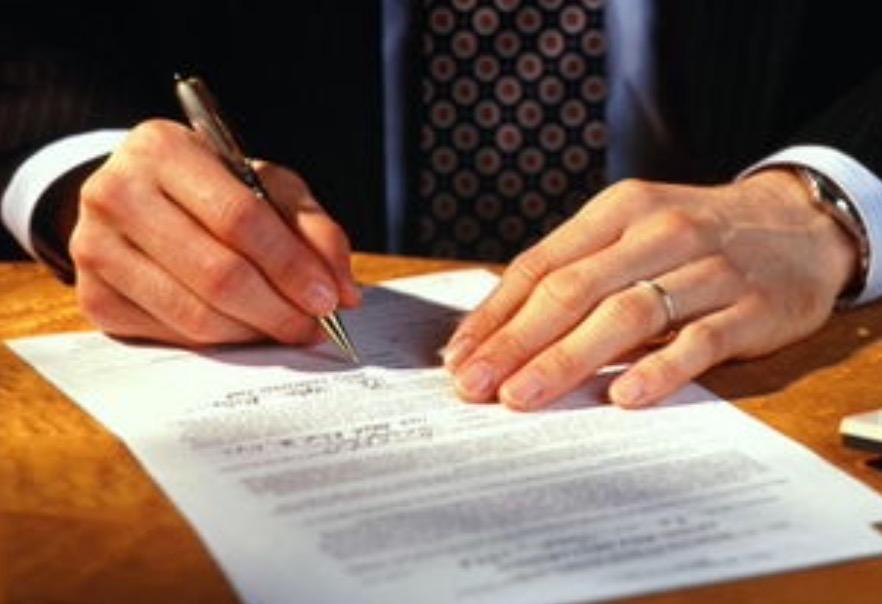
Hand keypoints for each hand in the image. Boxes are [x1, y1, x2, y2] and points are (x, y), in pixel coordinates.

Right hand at [70, 119, 359, 344]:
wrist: (141, 200)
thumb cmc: (215, 190)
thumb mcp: (269, 188)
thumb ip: (314, 230)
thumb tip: (343, 291)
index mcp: (162, 149)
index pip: (238, 218)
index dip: (291, 266)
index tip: (329, 299)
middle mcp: (114, 193)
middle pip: (217, 273)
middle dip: (280, 309)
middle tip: (315, 326)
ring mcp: (95, 248)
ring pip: (196, 314)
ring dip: (256, 332)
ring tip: (288, 328)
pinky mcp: (94, 298)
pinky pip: (174, 336)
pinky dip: (222, 342)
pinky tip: (246, 329)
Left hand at [442, 169, 857, 409]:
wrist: (798, 224)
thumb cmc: (693, 237)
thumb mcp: (631, 232)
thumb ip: (576, 272)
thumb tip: (499, 329)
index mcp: (617, 212)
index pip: (541, 265)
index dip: (495, 315)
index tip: (459, 357)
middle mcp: (659, 233)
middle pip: (573, 290)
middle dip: (516, 342)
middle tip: (474, 386)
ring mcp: (708, 269)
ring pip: (627, 315)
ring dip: (568, 359)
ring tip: (523, 396)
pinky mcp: (752, 307)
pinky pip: (699, 340)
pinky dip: (660, 369)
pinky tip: (624, 398)